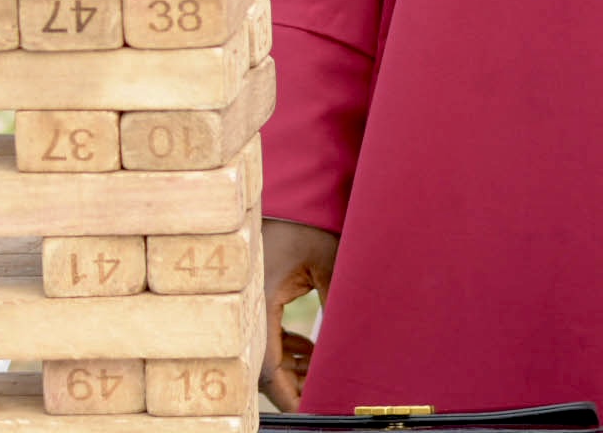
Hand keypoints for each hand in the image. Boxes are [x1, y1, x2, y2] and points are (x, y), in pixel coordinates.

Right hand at [260, 218, 336, 407]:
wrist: (289, 194)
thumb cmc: (305, 222)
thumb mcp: (329, 261)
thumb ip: (339, 300)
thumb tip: (354, 341)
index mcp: (259, 301)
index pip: (267, 367)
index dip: (288, 395)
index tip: (308, 409)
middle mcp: (248, 306)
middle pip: (264, 366)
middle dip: (294, 384)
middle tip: (323, 392)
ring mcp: (250, 301)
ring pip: (265, 352)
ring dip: (292, 366)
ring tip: (320, 370)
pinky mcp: (256, 297)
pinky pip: (267, 335)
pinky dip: (287, 348)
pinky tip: (309, 348)